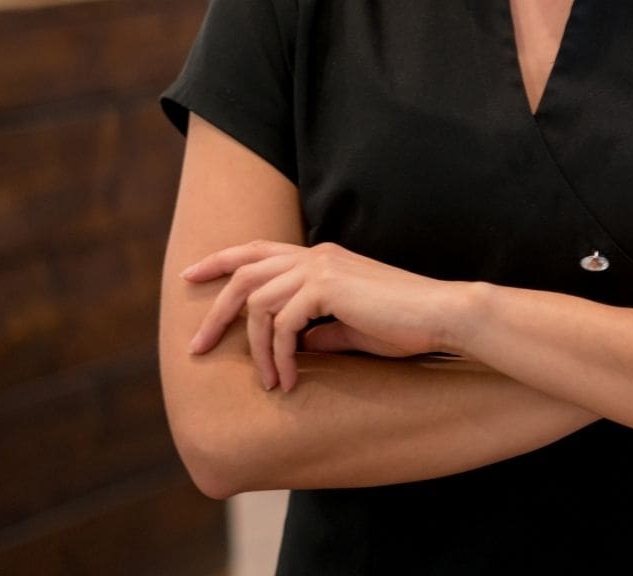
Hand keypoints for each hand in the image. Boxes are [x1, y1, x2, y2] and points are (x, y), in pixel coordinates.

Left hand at [183, 240, 460, 392]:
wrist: (442, 315)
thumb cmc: (407, 326)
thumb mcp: (353, 329)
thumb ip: (321, 331)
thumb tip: (295, 345)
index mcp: (323, 258)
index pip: (260, 250)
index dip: (221, 260)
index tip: (190, 276)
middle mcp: (318, 256)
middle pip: (244, 273)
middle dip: (215, 311)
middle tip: (198, 347)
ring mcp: (322, 268)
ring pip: (258, 302)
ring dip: (255, 348)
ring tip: (266, 381)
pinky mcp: (328, 287)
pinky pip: (283, 324)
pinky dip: (278, 356)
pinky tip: (287, 381)